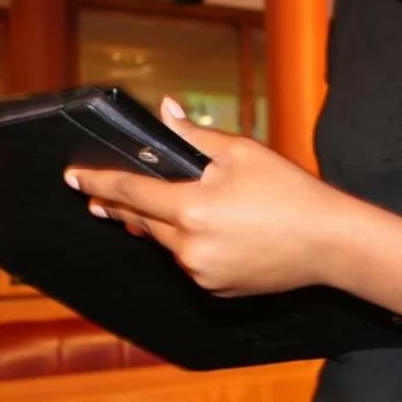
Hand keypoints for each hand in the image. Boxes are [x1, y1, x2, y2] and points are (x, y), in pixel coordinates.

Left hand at [64, 97, 352, 296]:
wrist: (328, 243)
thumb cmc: (289, 191)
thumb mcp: (241, 152)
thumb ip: (194, 136)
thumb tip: (164, 112)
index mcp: (191, 207)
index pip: (130, 192)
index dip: (98, 182)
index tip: (73, 177)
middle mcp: (189, 247)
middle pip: (140, 221)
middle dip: (118, 206)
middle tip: (97, 196)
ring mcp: (200, 273)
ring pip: (164, 244)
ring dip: (156, 225)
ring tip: (152, 209)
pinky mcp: (214, 289)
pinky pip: (188, 263)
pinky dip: (186, 246)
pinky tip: (204, 232)